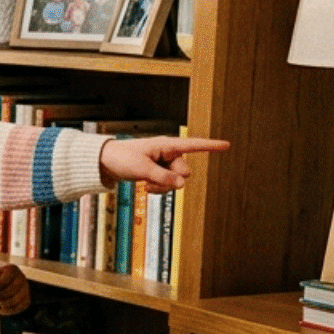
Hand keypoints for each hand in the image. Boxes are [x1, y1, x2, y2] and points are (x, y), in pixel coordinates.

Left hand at [0, 264, 31, 315]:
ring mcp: (25, 290)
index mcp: (12, 270)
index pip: (6, 278)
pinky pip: (17, 308)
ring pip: (15, 301)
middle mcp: (21, 279)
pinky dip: (7, 309)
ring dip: (2, 303)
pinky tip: (2, 305)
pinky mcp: (26, 301)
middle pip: (10, 290)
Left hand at [99, 136, 230, 190]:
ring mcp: (165, 164)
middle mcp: (170, 154)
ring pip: (177, 182)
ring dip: (163, 187)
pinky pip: (168, 186)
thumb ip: (163, 177)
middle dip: (171, 180)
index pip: (193, 145)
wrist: (107, 162)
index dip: (211, 146)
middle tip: (151, 178)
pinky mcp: (160, 173)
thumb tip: (183, 185)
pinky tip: (146, 186)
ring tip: (146, 182)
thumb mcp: (142, 169)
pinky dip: (159, 189)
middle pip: (185, 172)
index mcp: (167, 145)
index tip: (227, 144)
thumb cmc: (122, 159)